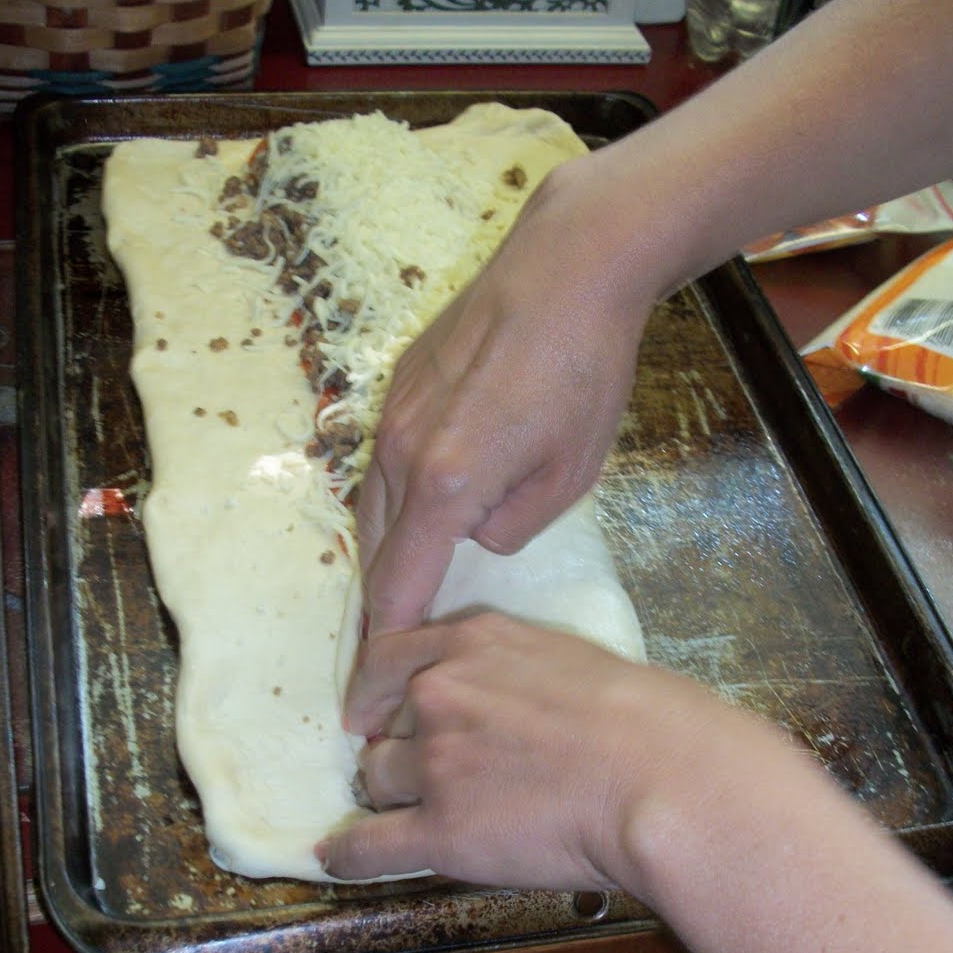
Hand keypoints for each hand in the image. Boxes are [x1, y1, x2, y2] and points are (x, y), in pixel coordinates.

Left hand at [321, 612, 722, 890]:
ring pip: (379, 782)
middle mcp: (439, 694)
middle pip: (386, 727)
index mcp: (471, 643)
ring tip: (440, 813)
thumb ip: (513, 673)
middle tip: (443, 774)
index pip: (387, 657)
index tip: (372, 711)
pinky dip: (348, 855)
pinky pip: (368, 846)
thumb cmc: (646, 720)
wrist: (660, 777)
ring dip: (399, 797)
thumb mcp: (567, 658)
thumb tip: (506, 705)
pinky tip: (333, 860)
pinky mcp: (440, 832)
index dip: (375, 691)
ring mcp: (434, 764)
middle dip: (404, 750)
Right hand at [353, 152, 658, 643]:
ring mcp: (394, 412)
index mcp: (443, 483)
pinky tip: (418, 509)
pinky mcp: (401, 383)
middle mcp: (400, 450)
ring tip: (396, 589)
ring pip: (373, 502)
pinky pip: (386, 461)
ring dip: (383, 549)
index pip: (397, 583)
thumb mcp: (568, 475)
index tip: (369, 687)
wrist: (567, 266)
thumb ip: (510, 526)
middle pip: (374, 547)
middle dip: (378, 602)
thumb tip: (473, 533)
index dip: (384, 641)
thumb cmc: (583, 374)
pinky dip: (394, 498)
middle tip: (382, 653)